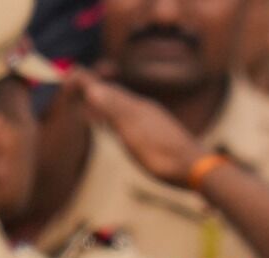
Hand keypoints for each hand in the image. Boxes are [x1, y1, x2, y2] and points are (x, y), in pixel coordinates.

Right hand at [66, 70, 209, 187]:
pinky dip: (120, 120)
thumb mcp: (133, 132)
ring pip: (125, 108)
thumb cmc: (163, 154)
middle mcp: (145, 109)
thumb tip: (92, 87)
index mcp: (135, 107)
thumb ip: (114, 110)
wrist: (198, 170)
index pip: (105, 90)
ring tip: (93, 108)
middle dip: (95, 92)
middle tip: (77, 86)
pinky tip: (121, 129)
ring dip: (106, 106)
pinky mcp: (161, 134)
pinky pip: (134, 120)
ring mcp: (154, 121)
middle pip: (114, 96)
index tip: (70, 77)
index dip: (87, 84)